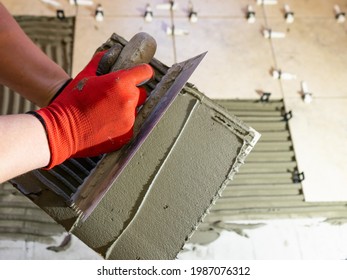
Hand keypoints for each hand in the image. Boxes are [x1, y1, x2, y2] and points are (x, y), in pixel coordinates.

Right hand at [29, 51, 152, 168]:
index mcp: (121, 83)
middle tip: (115, 95)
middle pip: (141, 92)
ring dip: (126, 107)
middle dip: (131, 91)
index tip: (140, 74)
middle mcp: (128, 101)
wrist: (64, 130)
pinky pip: (130, 124)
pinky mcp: (127, 134)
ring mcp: (129, 119)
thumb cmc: (72, 100)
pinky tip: (107, 122)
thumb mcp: (85, 75)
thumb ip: (101, 61)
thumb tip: (112, 52)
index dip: (143, 71)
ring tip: (107, 110)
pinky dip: (122, 122)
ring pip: (135, 109)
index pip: (145, 72)